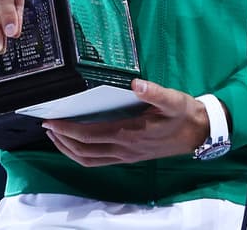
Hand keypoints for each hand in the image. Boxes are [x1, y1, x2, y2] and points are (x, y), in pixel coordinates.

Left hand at [41, 78, 209, 166]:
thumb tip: (136, 84)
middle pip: (84, 151)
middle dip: (62, 140)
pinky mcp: (129, 157)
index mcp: (129, 134)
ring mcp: (126, 156)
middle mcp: (124, 149)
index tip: (51, 121)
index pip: (90, 135)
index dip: (67, 130)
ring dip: (69, 150)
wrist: (199, 134)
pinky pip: (98, 161)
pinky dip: (82, 155)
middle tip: (47, 126)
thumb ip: (154, 92)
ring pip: (89, 160)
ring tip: (56, 136)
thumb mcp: (172, 100)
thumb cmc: (183, 115)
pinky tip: (77, 144)